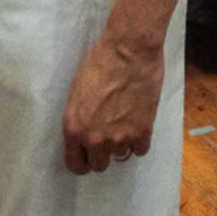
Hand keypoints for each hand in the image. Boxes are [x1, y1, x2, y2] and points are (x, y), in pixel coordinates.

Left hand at [61, 34, 163, 173]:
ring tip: (126, 122)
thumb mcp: (77, 93)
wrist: (129, 50)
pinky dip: (140, 140)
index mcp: (74, 128)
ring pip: (121, 155)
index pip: (75, 164)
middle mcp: (95, 139)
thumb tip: (85, 131)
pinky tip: (139, 124)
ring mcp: (120, 137)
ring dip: (122, 143)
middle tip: (109, 136)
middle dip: (102, 153)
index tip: (88, 156)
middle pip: (99, 165)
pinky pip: (140, 150)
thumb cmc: (100, 63)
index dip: (82, 161)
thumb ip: (79, 119)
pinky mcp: (143, 130)